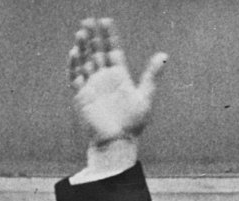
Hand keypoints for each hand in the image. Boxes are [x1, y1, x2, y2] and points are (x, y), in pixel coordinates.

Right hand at [68, 18, 167, 147]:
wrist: (118, 141)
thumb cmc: (133, 122)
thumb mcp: (146, 96)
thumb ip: (152, 75)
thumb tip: (164, 55)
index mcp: (119, 75)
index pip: (112, 49)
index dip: (109, 35)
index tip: (106, 21)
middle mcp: (104, 78)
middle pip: (96, 52)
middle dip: (93, 37)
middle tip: (88, 21)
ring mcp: (92, 86)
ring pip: (85, 62)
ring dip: (82, 47)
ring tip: (81, 32)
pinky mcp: (82, 96)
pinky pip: (75, 78)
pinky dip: (74, 66)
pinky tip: (74, 53)